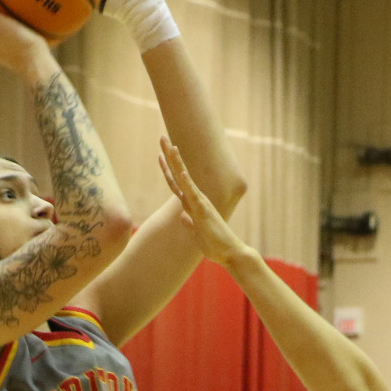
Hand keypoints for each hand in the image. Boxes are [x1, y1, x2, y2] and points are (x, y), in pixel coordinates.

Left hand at [157, 137, 251, 266]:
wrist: (230, 253)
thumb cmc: (215, 245)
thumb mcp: (196, 233)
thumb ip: (190, 223)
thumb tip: (182, 216)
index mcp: (192, 204)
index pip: (176, 182)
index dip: (167, 168)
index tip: (160, 154)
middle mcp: (196, 199)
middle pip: (178, 173)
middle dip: (169, 155)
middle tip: (161, 137)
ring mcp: (199, 203)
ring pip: (185, 179)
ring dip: (177, 162)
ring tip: (170, 145)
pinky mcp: (203, 212)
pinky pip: (193, 195)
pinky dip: (187, 183)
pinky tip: (181, 172)